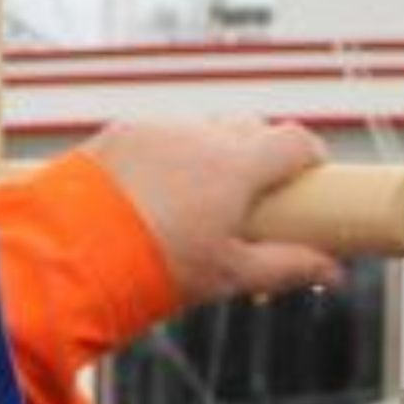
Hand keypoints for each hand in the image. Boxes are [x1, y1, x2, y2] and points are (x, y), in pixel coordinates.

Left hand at [83, 118, 343, 307]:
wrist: (70, 253)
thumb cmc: (156, 267)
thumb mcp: (229, 274)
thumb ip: (287, 266)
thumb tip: (334, 272)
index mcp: (237, 164)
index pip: (295, 140)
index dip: (309, 156)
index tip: (310, 177)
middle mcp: (201, 135)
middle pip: (249, 129)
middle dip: (258, 155)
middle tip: (251, 196)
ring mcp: (157, 129)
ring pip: (201, 130)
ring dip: (209, 153)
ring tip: (197, 198)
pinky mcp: (119, 132)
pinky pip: (158, 134)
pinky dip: (167, 155)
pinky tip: (154, 190)